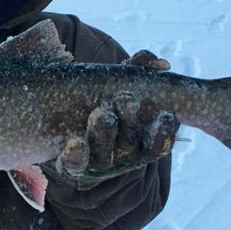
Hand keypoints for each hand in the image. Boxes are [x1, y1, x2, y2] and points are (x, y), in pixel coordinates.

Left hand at [52, 50, 179, 180]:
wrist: (63, 121)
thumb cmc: (102, 101)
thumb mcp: (120, 84)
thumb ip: (139, 71)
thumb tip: (162, 64)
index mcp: (139, 141)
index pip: (157, 141)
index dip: (163, 132)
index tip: (167, 115)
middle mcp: (121, 155)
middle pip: (129, 143)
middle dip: (129, 121)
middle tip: (126, 99)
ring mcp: (97, 163)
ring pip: (103, 152)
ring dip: (103, 133)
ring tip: (101, 113)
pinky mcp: (73, 166)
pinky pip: (75, 164)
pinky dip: (76, 154)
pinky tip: (75, 143)